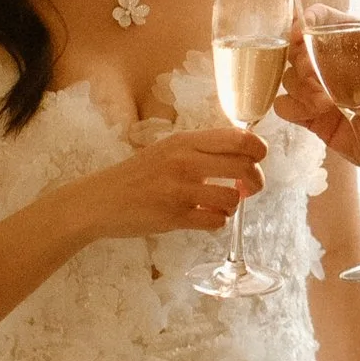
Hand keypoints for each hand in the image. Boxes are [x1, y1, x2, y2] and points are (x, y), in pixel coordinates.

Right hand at [83, 121, 265, 243]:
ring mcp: (179, 190)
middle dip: (255, 181)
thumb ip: (202, 149)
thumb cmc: (138, 175)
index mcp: (186, 140)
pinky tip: (205, 218)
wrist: (100, 200)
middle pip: (245, 167)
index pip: (240, 138)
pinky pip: (215, 221)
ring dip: (232, 205)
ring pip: (233, 198)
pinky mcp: (174, 217)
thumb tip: (244, 152)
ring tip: (218, 205)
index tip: (256, 160)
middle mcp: (185, 161)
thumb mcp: (168, 149)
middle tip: (248, 188)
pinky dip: (217, 222)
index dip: (259, 150)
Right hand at [277, 27, 359, 199]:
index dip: (308, 21)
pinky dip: (291, 108)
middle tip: (316, 79)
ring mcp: (323, 91)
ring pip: (289, 78)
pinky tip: (312, 114)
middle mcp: (335, 63)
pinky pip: (287, 106)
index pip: (325, 20)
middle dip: (301, 61)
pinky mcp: (316, 118)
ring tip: (324, 105)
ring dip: (300, 88)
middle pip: (299, 48)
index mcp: (359, 43)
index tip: (300, 33)